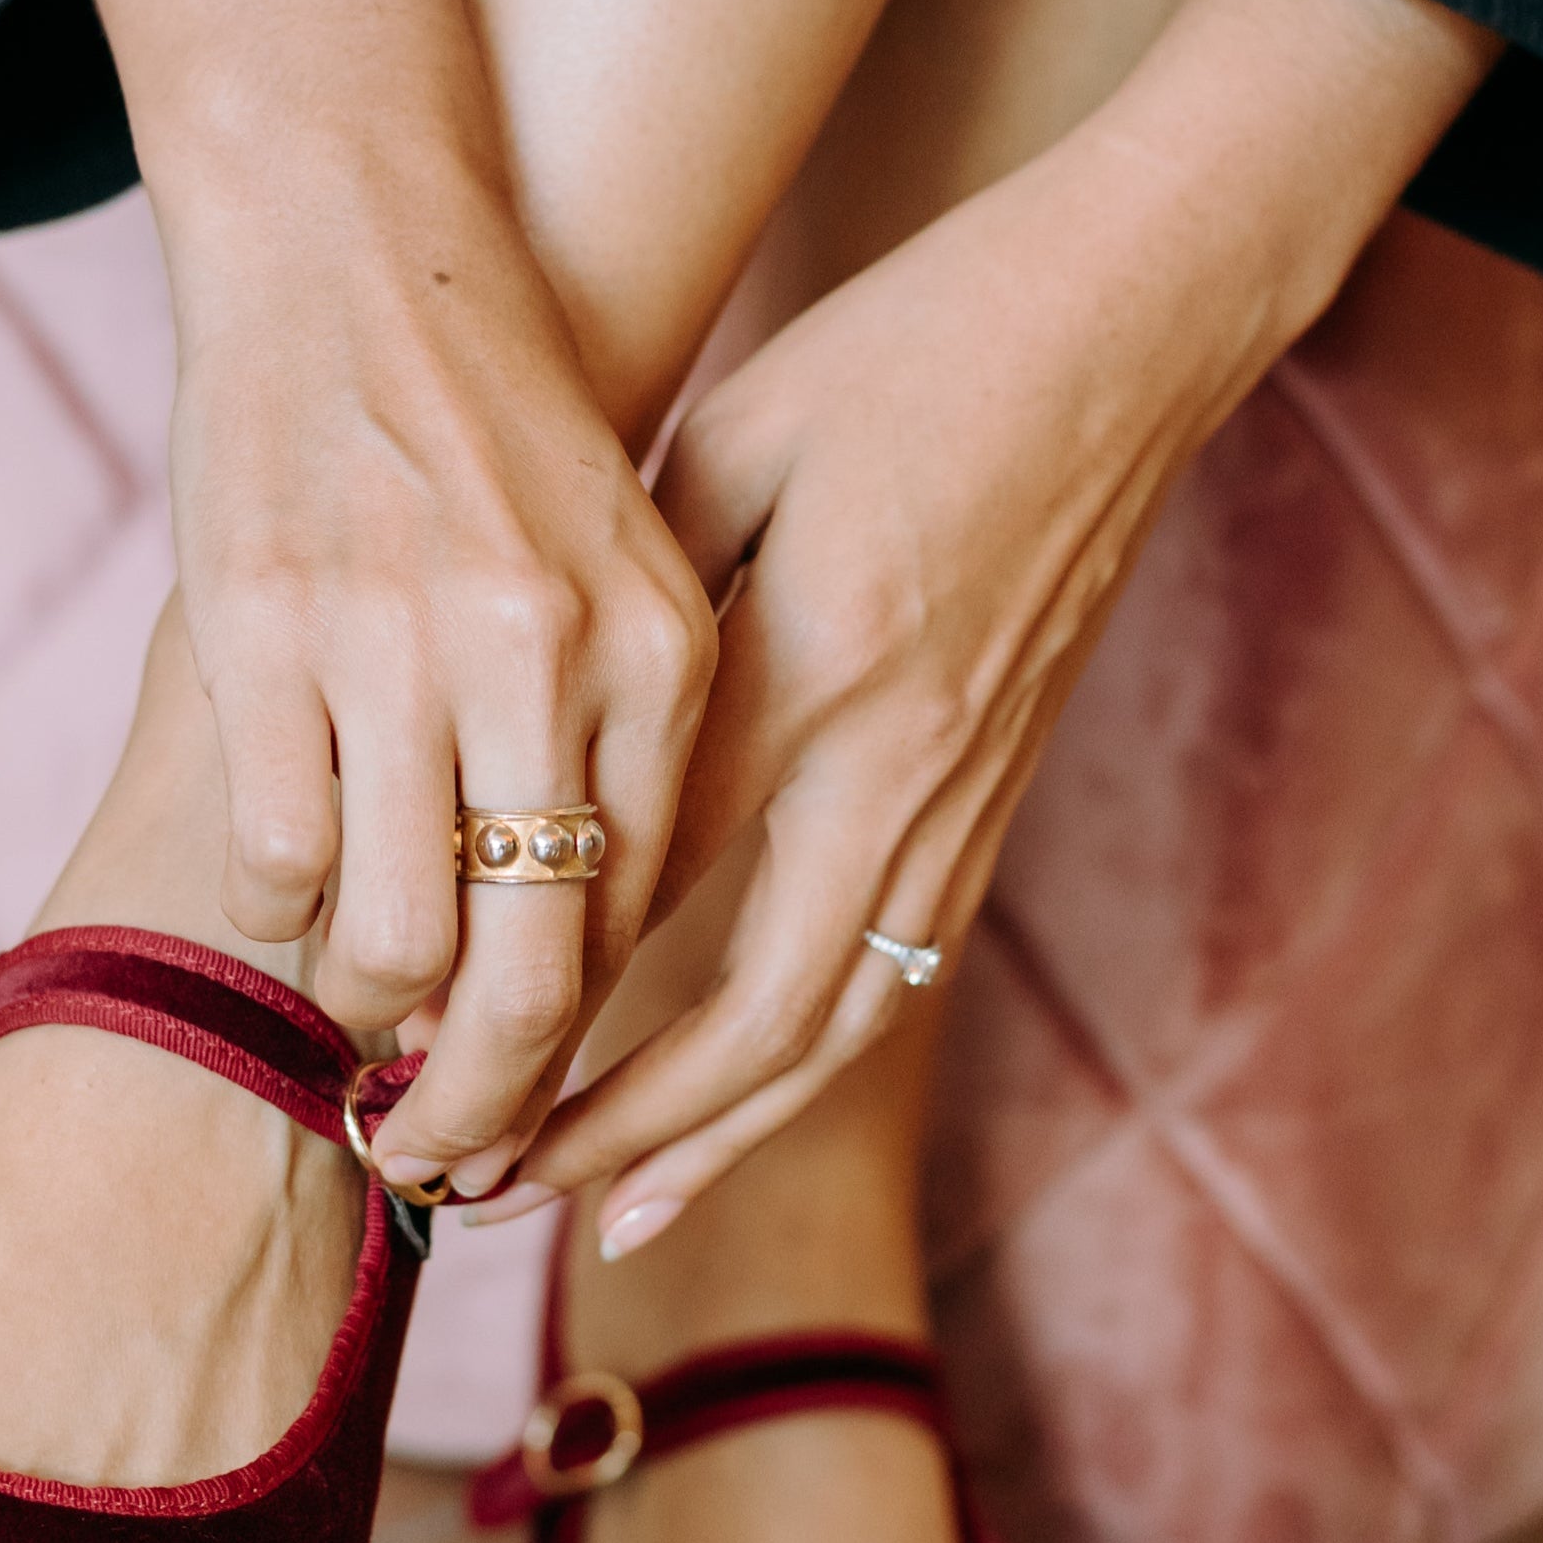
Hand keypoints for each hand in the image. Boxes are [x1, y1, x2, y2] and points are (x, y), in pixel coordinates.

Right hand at [81, 0, 715, 1189]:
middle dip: (478, 1122)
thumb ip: (619, 753)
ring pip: (390, 940)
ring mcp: (396, 640)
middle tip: (429, 1171)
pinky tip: (272, 883)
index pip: (633, 929)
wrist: (354, 243)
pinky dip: (267, 908)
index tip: (530, 1139)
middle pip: (526, 983)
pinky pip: (272, 855)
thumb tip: (581, 972)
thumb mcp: (615, 574)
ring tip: (342, 1028)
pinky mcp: (261, 626)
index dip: (580, 1068)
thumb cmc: (489, 438)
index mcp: (660, 651)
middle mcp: (544, 655)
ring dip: (357, 1022)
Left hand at [514, 0, 1499, 1243]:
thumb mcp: (737, 445)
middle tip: (477, 1194)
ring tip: (596, 1218)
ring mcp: (965, 798)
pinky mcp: (998, 798)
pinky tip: (734, 1112)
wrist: (1135, 323)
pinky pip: (891, 978)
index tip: (407, 1058)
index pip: (641, 891)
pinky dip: (800, 1069)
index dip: (517, 998)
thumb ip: (648, 624)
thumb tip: (544, 775)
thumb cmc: (915, 348)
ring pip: (837, 1032)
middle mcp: (901, 770)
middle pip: (748, 1021)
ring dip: (710, 1139)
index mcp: (816, 671)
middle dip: (605, 1133)